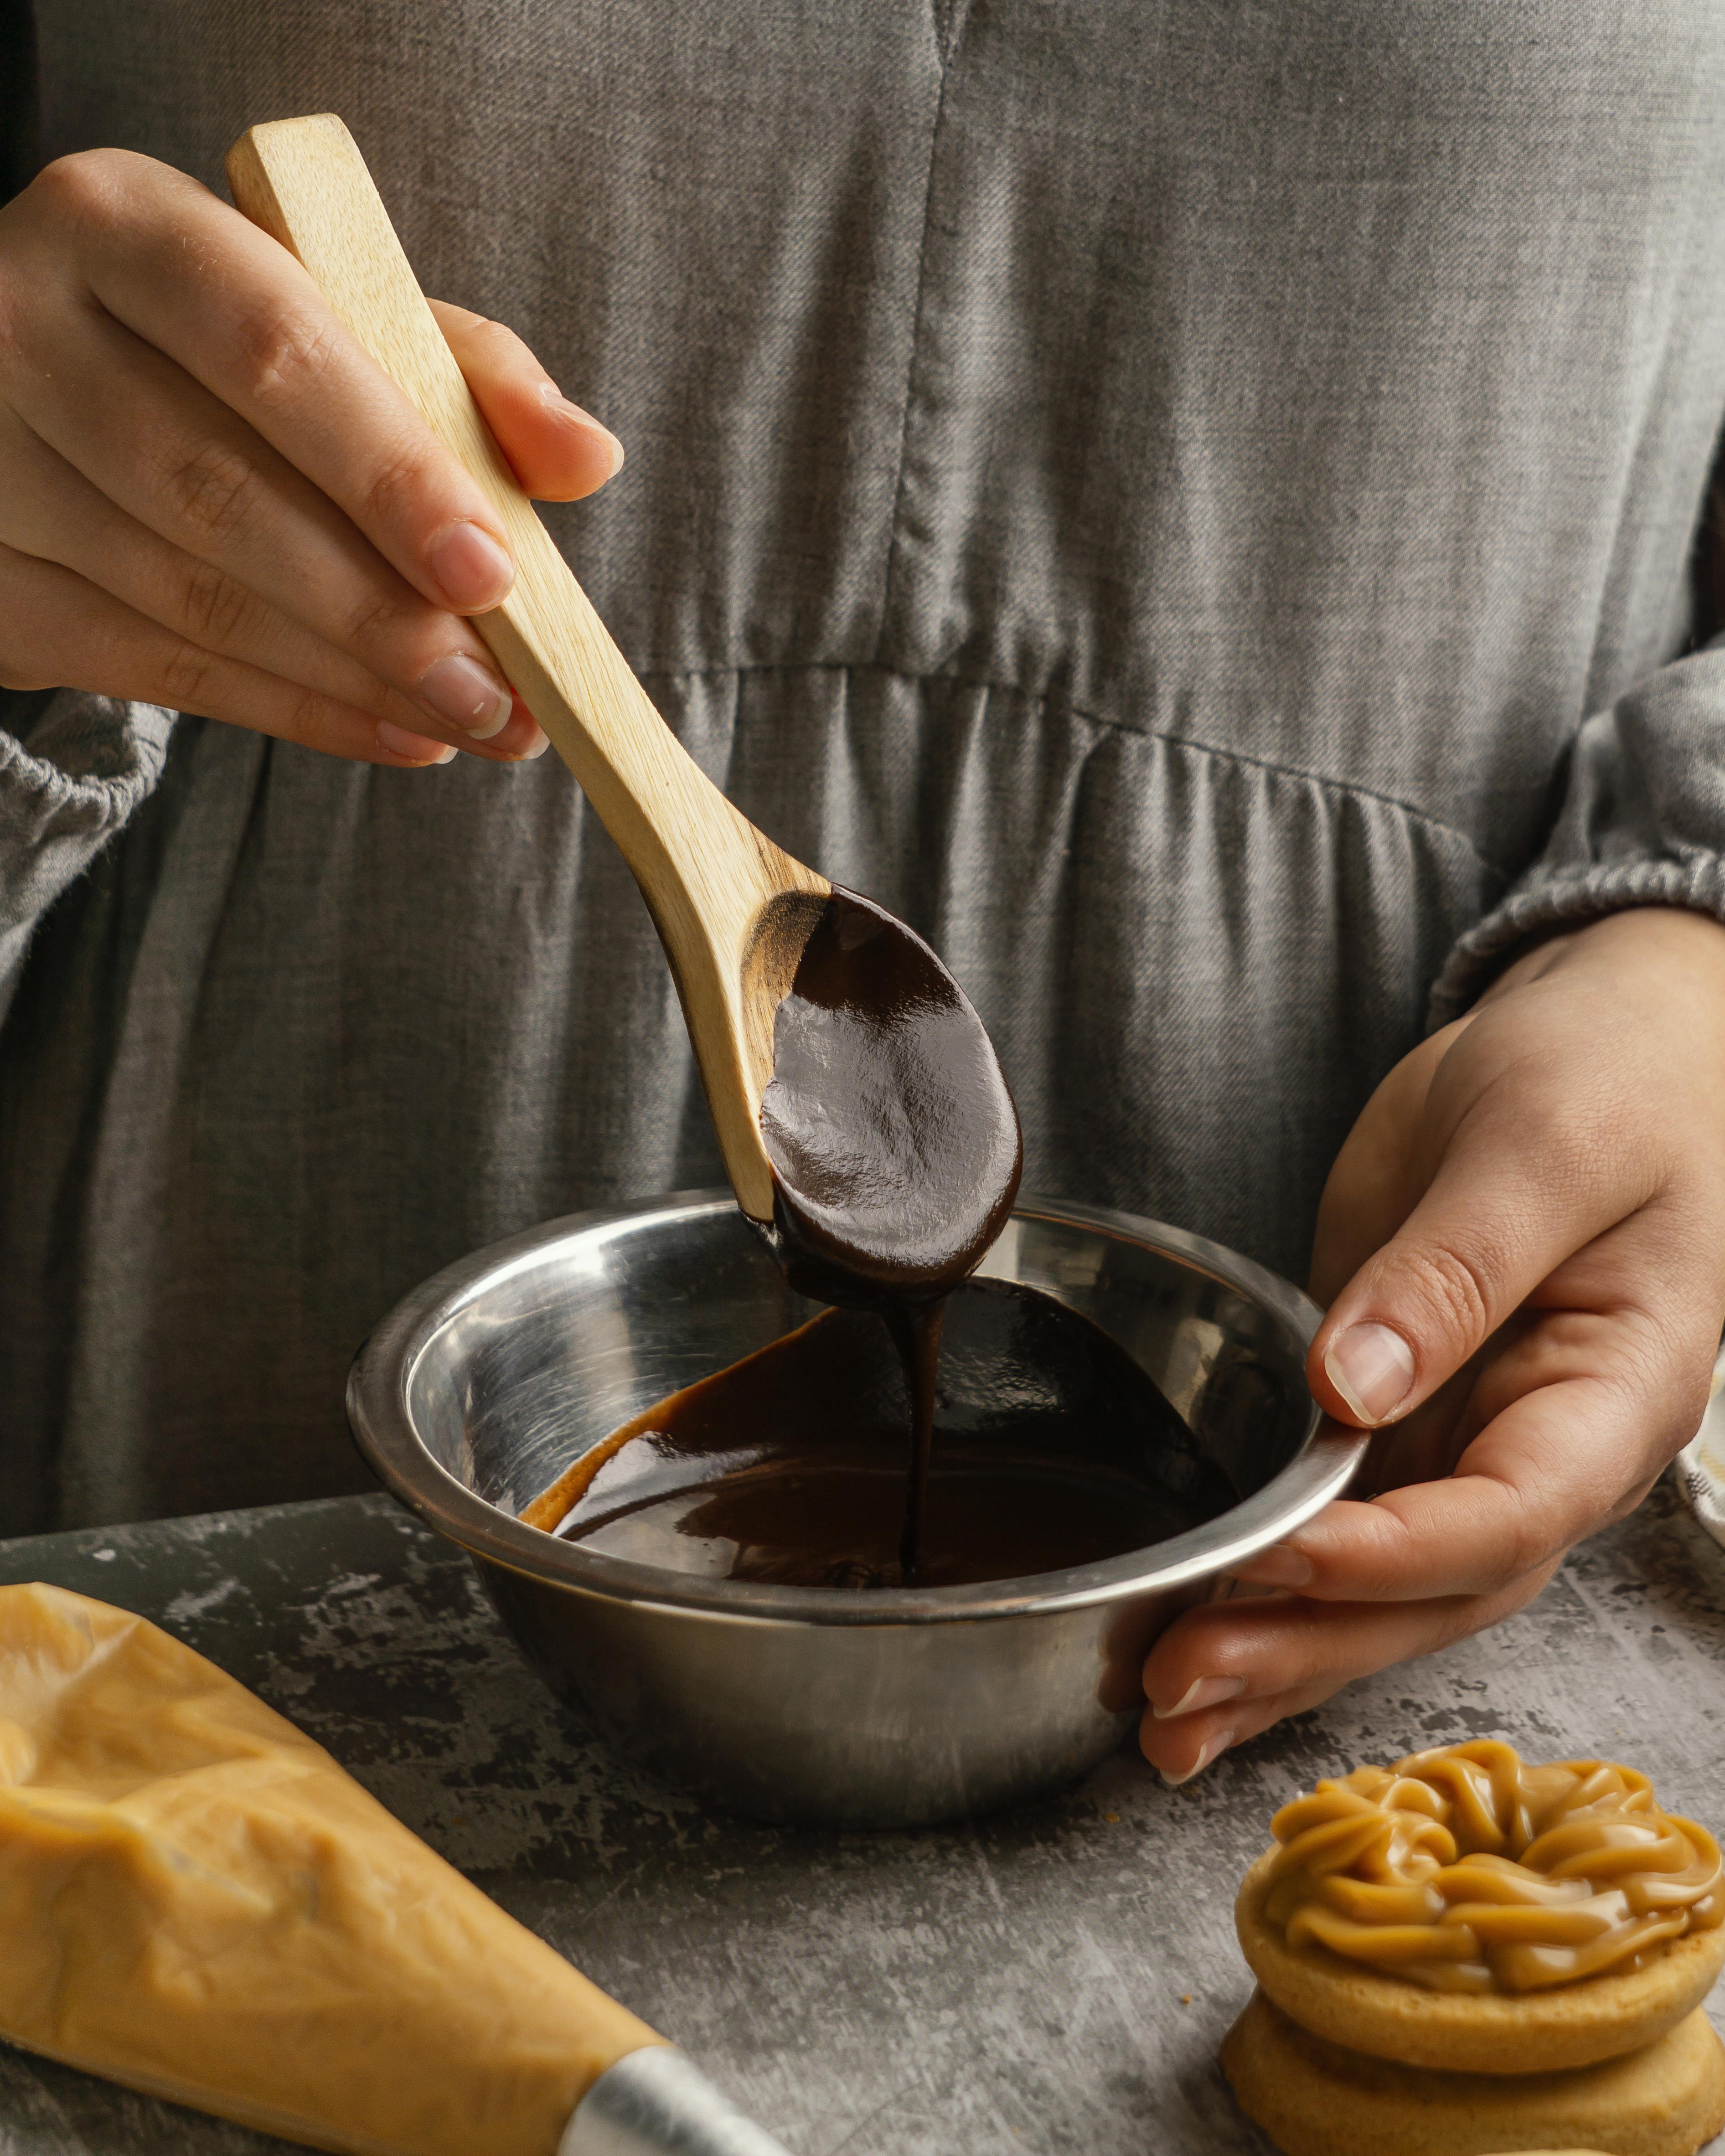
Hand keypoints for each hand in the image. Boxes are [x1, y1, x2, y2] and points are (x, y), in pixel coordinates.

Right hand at [0, 149, 622, 765]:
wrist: (24, 382)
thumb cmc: (208, 340)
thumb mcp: (329, 308)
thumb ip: (459, 368)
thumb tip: (586, 456)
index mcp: (122, 225)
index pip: (272, 352)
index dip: (388, 472)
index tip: (493, 572)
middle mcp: (23, 327)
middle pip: (224, 493)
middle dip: (382, 612)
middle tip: (499, 689)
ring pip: (191, 599)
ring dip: (353, 681)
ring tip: (473, 719)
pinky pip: (151, 669)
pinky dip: (293, 714)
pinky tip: (398, 734)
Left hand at [1139, 905, 1724, 1782]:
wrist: (1609, 1047)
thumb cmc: (1606, 1080)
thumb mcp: (1544, 1146)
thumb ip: (1457, 1266)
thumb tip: (1352, 1384)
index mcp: (1616, 1394)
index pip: (1509, 1513)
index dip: (1393, 1554)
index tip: (1279, 1560)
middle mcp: (1548, 1449)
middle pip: (1435, 1589)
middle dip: (1308, 1643)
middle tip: (1179, 1682)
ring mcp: (1472, 1445)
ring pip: (1383, 1592)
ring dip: (1277, 1657)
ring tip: (1160, 1718)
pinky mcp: (1404, 1425)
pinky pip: (1342, 1536)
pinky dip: (1269, 1600)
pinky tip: (1191, 1654)